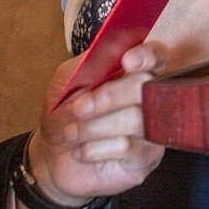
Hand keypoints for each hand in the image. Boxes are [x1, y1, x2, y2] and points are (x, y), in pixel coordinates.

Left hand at [17, 42, 166, 208]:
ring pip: (134, 120)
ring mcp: (151, 129)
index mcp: (133, 73)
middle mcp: (148, 99)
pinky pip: (126, 147)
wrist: (52, 155)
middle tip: (78, 108)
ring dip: (93, 127)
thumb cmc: (63, 113)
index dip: (148, 55)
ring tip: (72, 133)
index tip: (128, 61)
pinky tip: (81, 151)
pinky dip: (94, 148)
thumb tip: (113, 51)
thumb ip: (90, 63)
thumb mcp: (67, 80)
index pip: (157, 56)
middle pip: (146, 87)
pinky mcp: (146, 158)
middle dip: (108, 97)